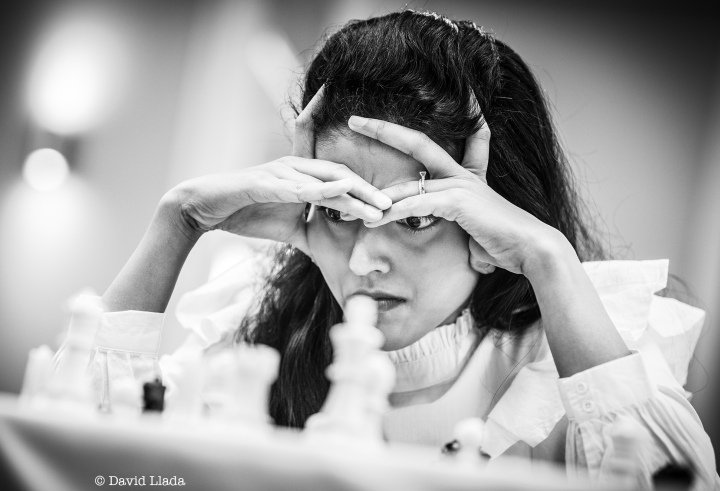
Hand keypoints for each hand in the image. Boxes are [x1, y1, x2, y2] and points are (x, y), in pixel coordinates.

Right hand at [165, 86, 390, 255]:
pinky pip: (296, 187)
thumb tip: (328, 250)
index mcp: (301, 174)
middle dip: (368, 190)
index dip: (363, 177)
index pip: (338, 172)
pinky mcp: (264, 182)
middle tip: (393, 206)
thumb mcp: (287, 228)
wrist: (205, 210)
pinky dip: (318, 190)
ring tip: (377, 207)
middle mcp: (294, 166)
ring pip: (325, 180)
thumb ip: (309, 232)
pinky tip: (337, 195)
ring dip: (353, 194)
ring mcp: (280, 172)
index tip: (388, 194)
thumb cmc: (246, 214)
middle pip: (340, 175)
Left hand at [347, 110, 563, 275]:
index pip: (465, 137)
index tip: (457, 93)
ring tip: (351, 204)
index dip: (464, 112)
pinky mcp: (458, 201)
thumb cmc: (505, 242)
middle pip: (418, 142)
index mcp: (469, 176)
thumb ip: (464, 226)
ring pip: (409, 182)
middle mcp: (462, 174)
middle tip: (355, 120)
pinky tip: (376, 219)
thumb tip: (467, 246)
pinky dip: (395, 212)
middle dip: (385, 129)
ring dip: (378, 195)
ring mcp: (460, 185)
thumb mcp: (478, 228)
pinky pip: (417, 204)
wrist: (530, 249)